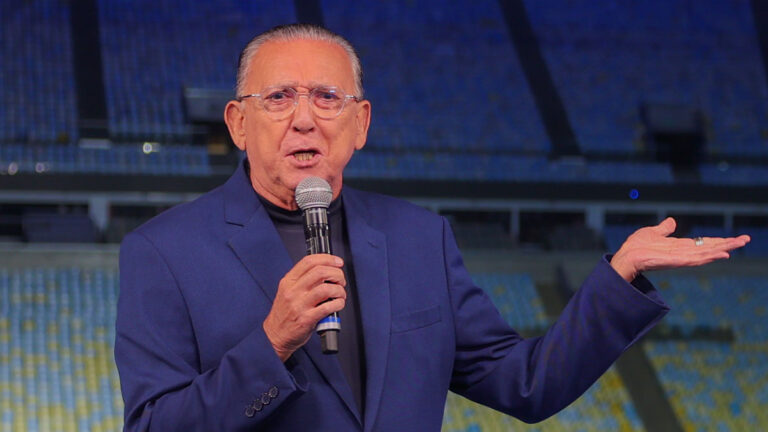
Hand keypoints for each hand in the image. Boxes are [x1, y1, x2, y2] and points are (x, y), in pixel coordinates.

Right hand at [263, 254, 345, 361]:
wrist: (275, 335)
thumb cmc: (285, 313)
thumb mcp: (288, 291)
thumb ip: (303, 280)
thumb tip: (326, 270)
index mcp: (289, 282)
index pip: (309, 261)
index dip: (327, 259)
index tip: (337, 262)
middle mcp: (293, 291)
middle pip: (320, 272)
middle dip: (337, 274)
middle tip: (340, 280)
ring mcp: (299, 305)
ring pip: (326, 289)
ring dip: (339, 290)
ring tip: (340, 294)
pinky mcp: (306, 319)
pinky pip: (328, 307)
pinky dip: (338, 304)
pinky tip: (338, 304)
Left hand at [610, 217, 750, 281]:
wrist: (625, 256)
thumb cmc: (636, 247)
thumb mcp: (652, 232)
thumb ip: (664, 229)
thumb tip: (672, 221)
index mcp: (680, 247)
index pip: (703, 243)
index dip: (718, 241)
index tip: (734, 238)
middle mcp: (683, 253)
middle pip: (709, 248)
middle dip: (727, 244)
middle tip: (745, 240)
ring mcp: (681, 258)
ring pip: (707, 253)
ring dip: (724, 248)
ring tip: (740, 244)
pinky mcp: (676, 262)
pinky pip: (696, 259)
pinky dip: (710, 256)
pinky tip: (722, 254)